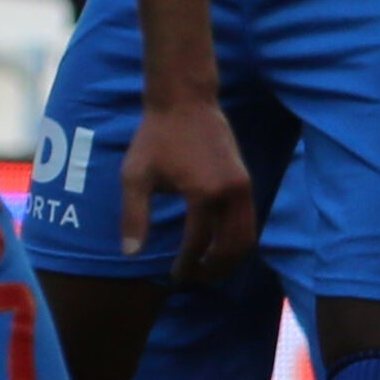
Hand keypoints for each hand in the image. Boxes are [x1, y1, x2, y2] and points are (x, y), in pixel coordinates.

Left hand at [115, 92, 257, 283]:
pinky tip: (216, 245)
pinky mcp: (245, 180)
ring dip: (230, 258)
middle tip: (194, 279)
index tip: (176, 277)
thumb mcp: (136, 176)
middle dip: (215, 269)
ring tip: (207, 269)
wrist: (185, 101)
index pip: (199, 243)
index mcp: (204, 193)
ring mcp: (243, 185)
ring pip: (247, 236)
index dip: (187, 265)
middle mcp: (230, 192)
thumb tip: (131, 254)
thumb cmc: (155, 137)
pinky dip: (237, 239)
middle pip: (233, 246)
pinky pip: (248, 220)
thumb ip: (134, 216)